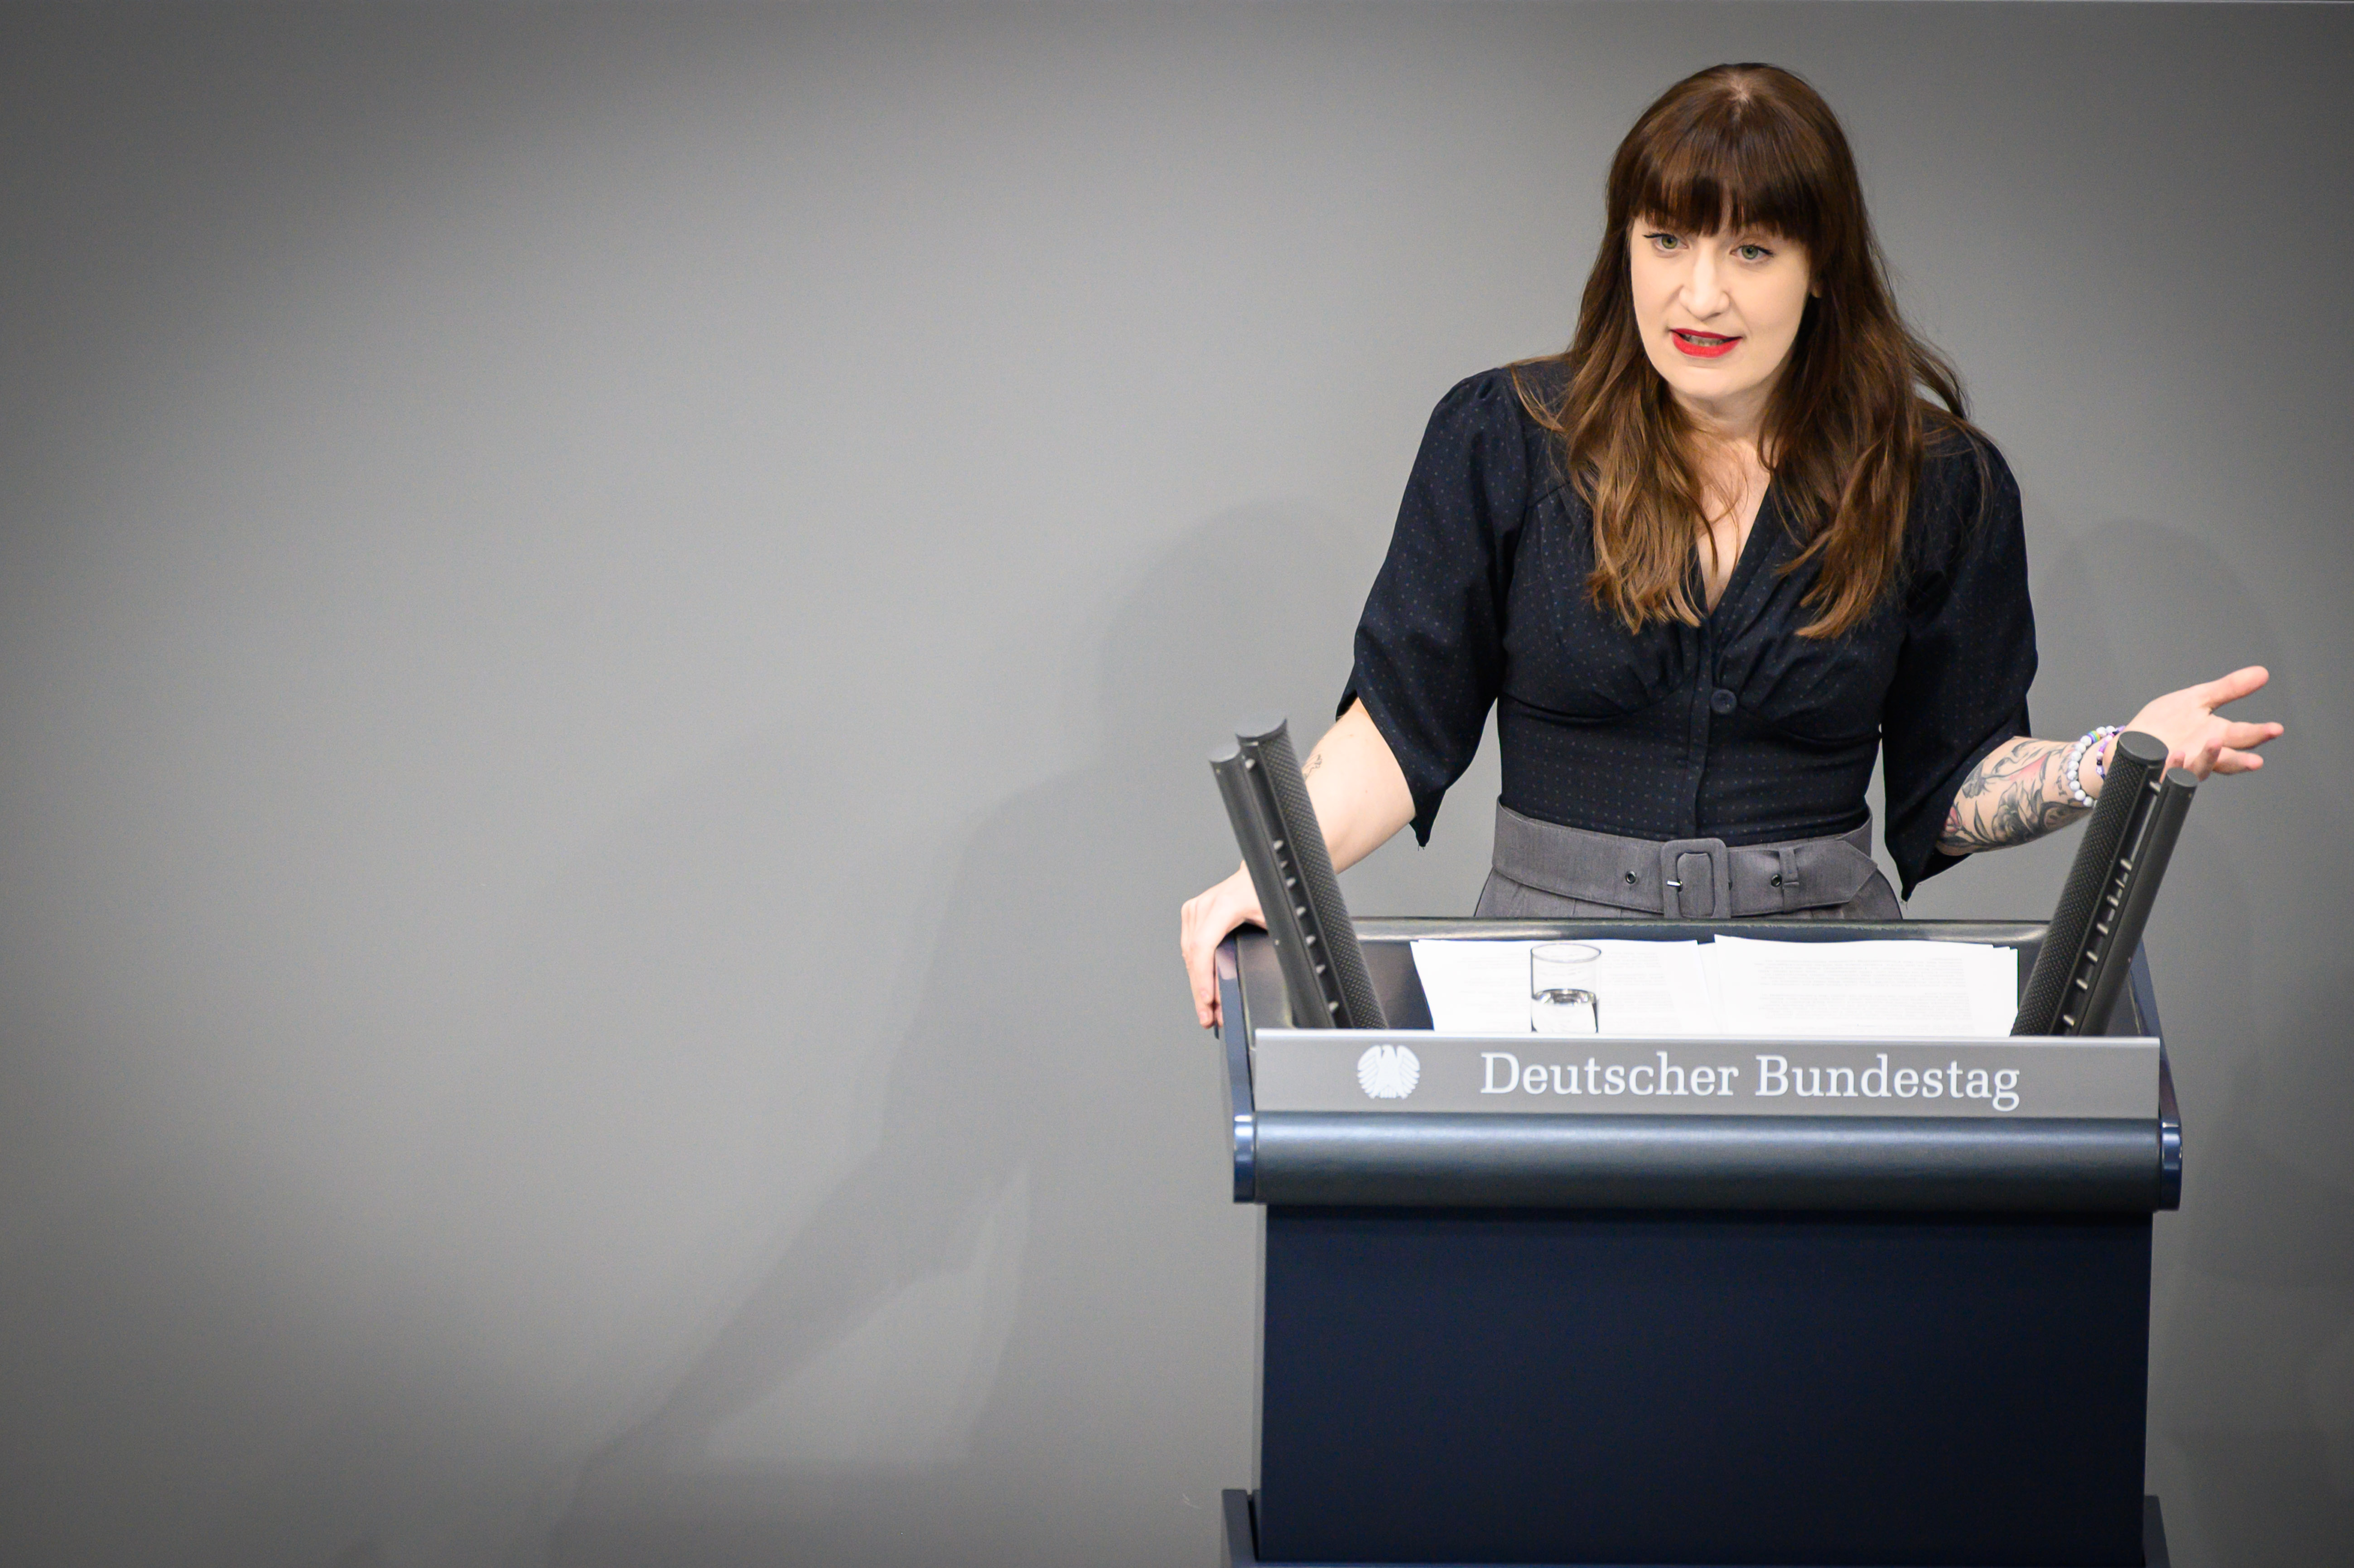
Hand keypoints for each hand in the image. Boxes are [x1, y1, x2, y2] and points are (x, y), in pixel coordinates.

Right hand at [1181, 864, 1262, 1028]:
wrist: (1258, 874)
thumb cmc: (1264, 893)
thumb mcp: (1270, 919)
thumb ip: (1263, 944)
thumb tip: (1258, 977)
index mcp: (1224, 905)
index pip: (1203, 946)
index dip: (1203, 977)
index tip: (1207, 1000)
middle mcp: (1204, 905)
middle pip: (1193, 955)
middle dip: (1200, 990)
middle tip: (1206, 1017)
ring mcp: (1195, 908)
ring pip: (1189, 954)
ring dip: (1196, 983)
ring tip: (1206, 1009)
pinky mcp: (1191, 913)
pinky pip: (1189, 947)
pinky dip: (1195, 969)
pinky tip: (1202, 987)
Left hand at [2109, 665, 2283, 783]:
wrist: (2135, 737)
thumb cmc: (2167, 722)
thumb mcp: (2198, 698)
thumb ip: (2229, 688)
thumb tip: (2262, 673)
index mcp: (2216, 735)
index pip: (2243, 736)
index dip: (2260, 733)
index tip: (2276, 729)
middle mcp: (2204, 754)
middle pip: (2228, 759)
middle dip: (2243, 760)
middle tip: (2257, 761)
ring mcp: (2185, 766)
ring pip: (2202, 768)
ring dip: (2210, 758)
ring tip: (2216, 743)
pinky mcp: (2163, 773)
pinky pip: (2171, 772)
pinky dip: (2176, 765)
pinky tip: (2178, 755)